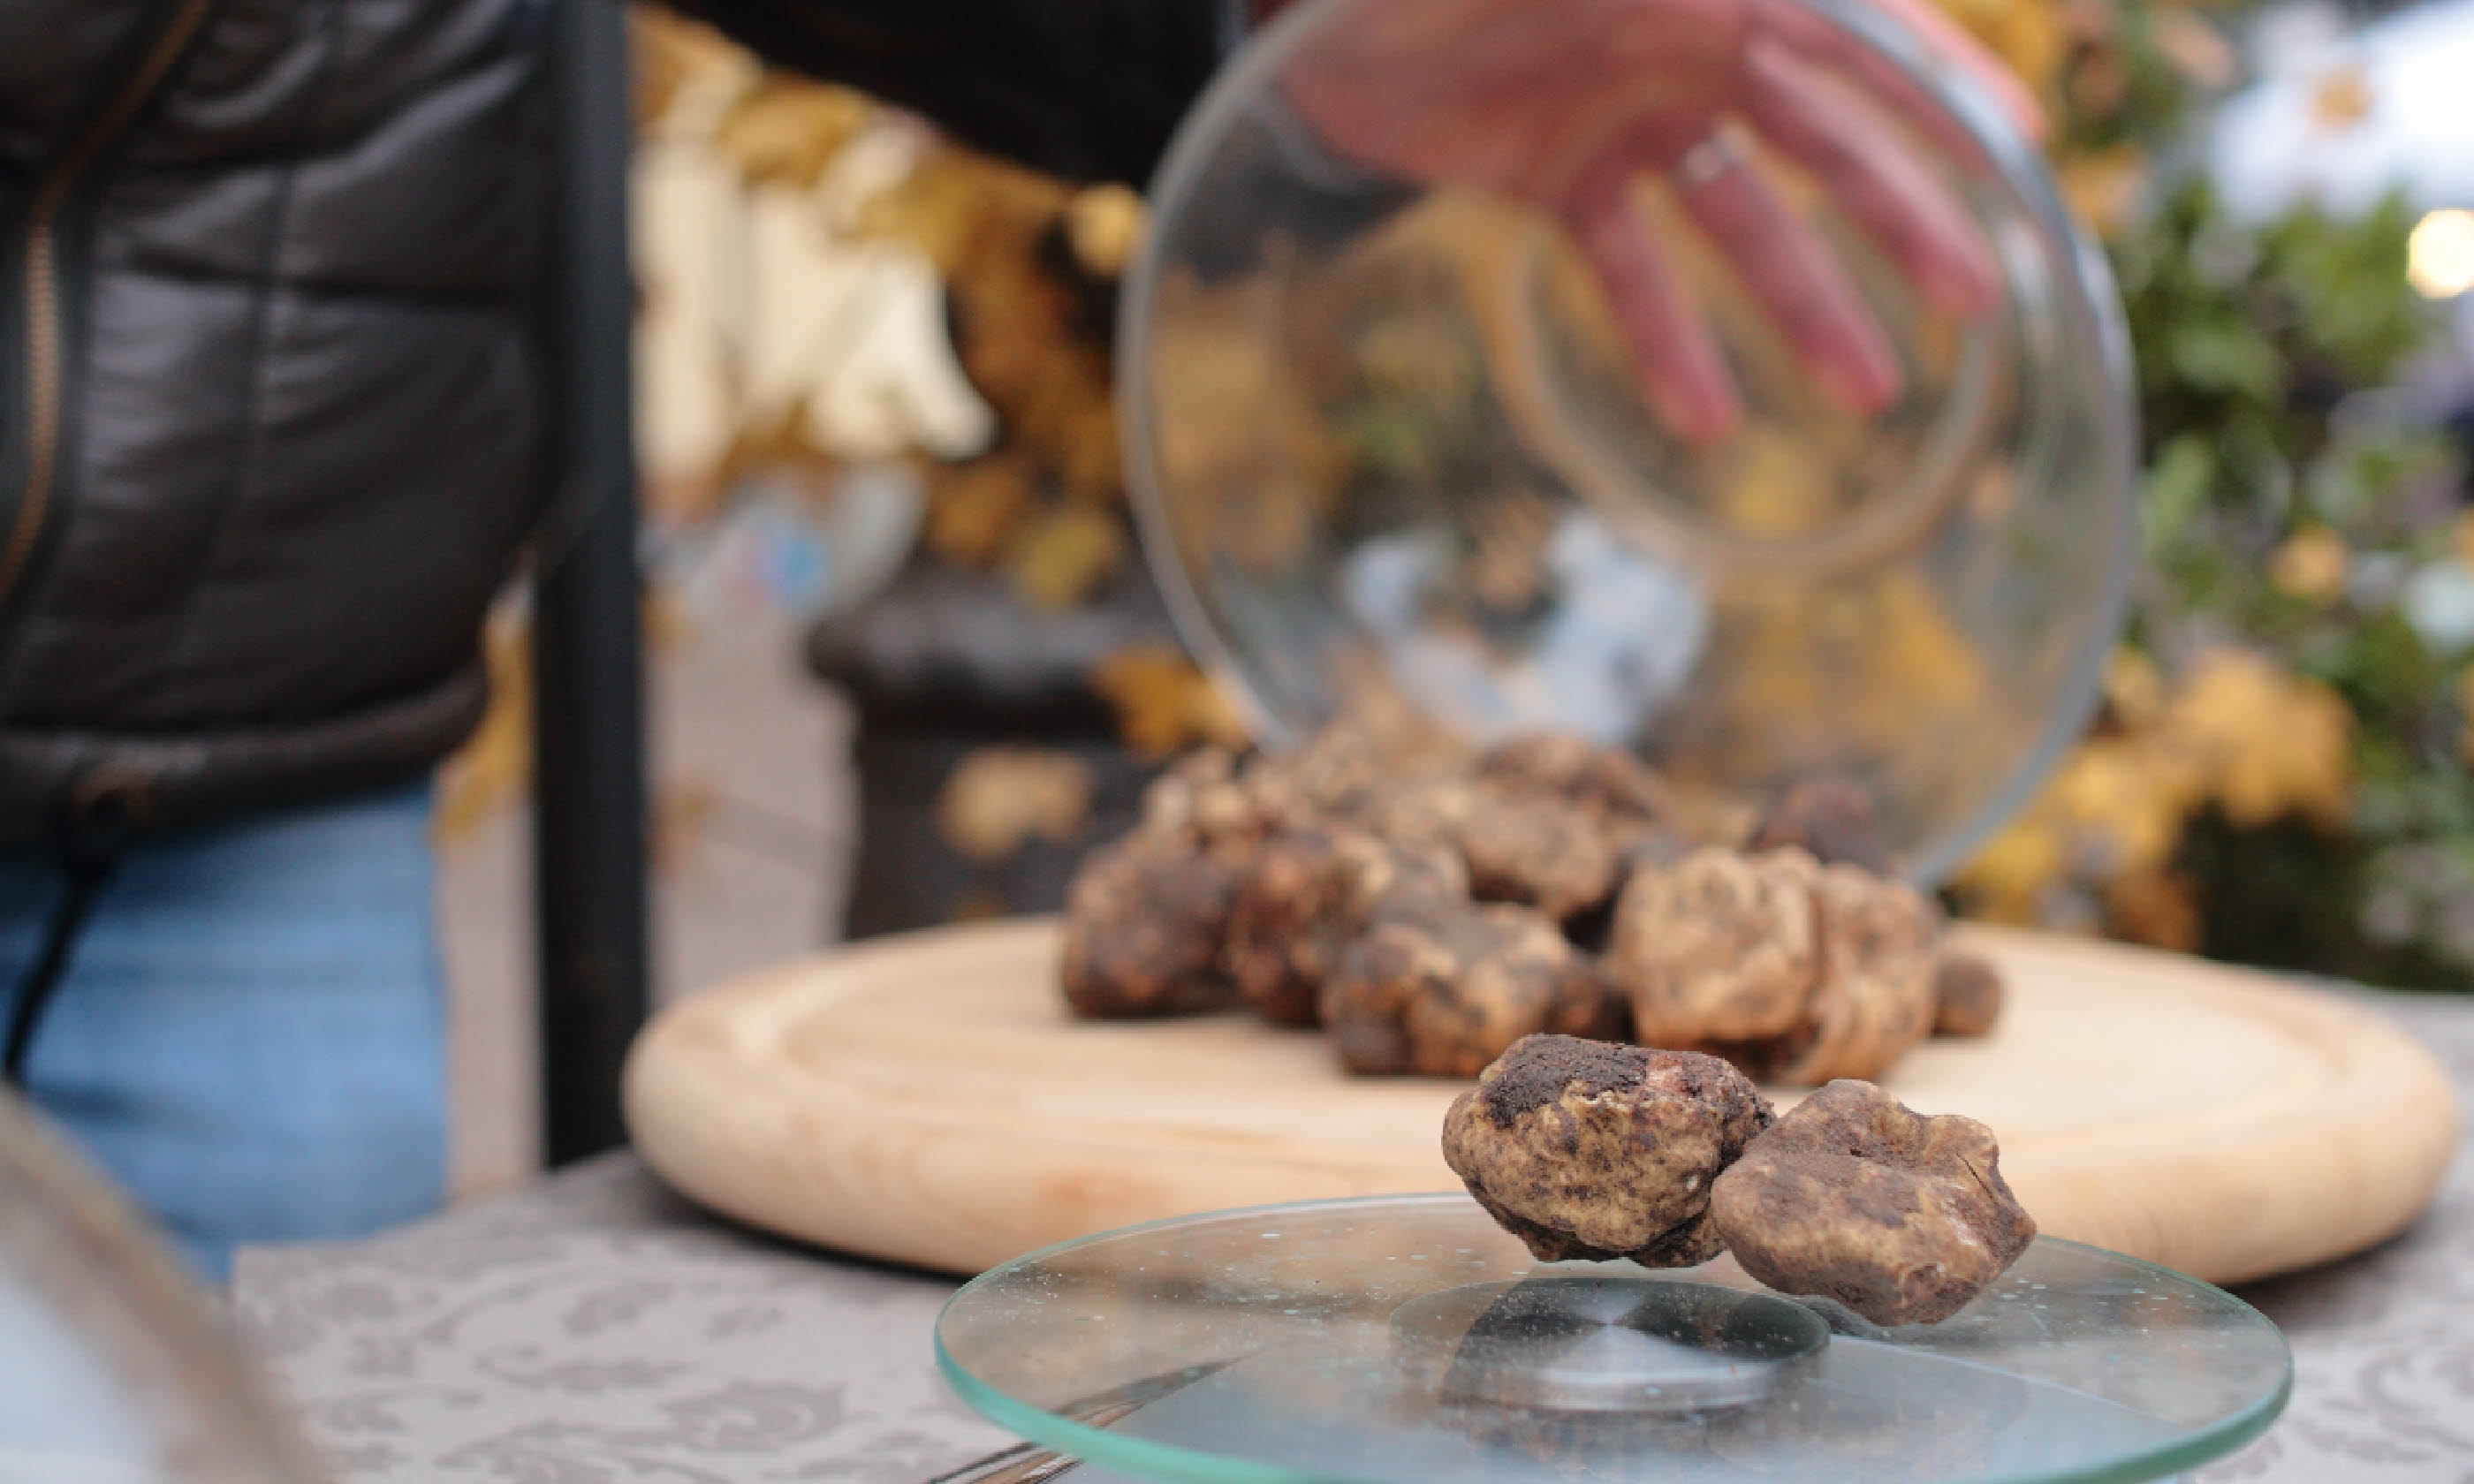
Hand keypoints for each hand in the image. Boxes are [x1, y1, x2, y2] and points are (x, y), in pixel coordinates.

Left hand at [1272, 0, 2040, 443]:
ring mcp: (1626, 112)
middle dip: (1898, 219)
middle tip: (1975, 301)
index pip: (1853, 33)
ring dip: (1803, 304)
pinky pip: (1630, 266)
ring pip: (1740, 220)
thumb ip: (1691, 2)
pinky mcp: (1560, 176)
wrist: (1302, 5)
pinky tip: (1707, 419)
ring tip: (1867, 395)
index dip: (1937, 89)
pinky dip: (1666, 337)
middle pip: (1819, 138)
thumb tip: (1799, 19)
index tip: (2017, 161)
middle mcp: (1686, 40)